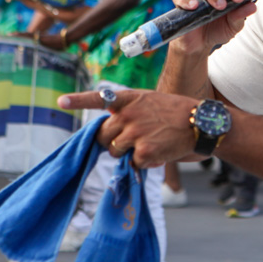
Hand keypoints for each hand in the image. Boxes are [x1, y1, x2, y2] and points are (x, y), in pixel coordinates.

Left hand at [57, 88, 201, 167]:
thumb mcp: (150, 102)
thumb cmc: (176, 112)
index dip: (77, 100)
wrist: (201, 123)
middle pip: (103, 136)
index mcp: (129, 99)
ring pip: (115, 152)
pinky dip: (145, 162)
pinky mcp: (143, 152)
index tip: (61, 101)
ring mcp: (134, 134)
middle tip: (132, 139)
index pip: (98, 98)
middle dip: (113, 141)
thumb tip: (113, 138)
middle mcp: (128, 115)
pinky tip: (160, 150)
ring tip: (150, 142)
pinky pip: (133, 163)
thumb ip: (129, 113)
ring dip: (128, 152)